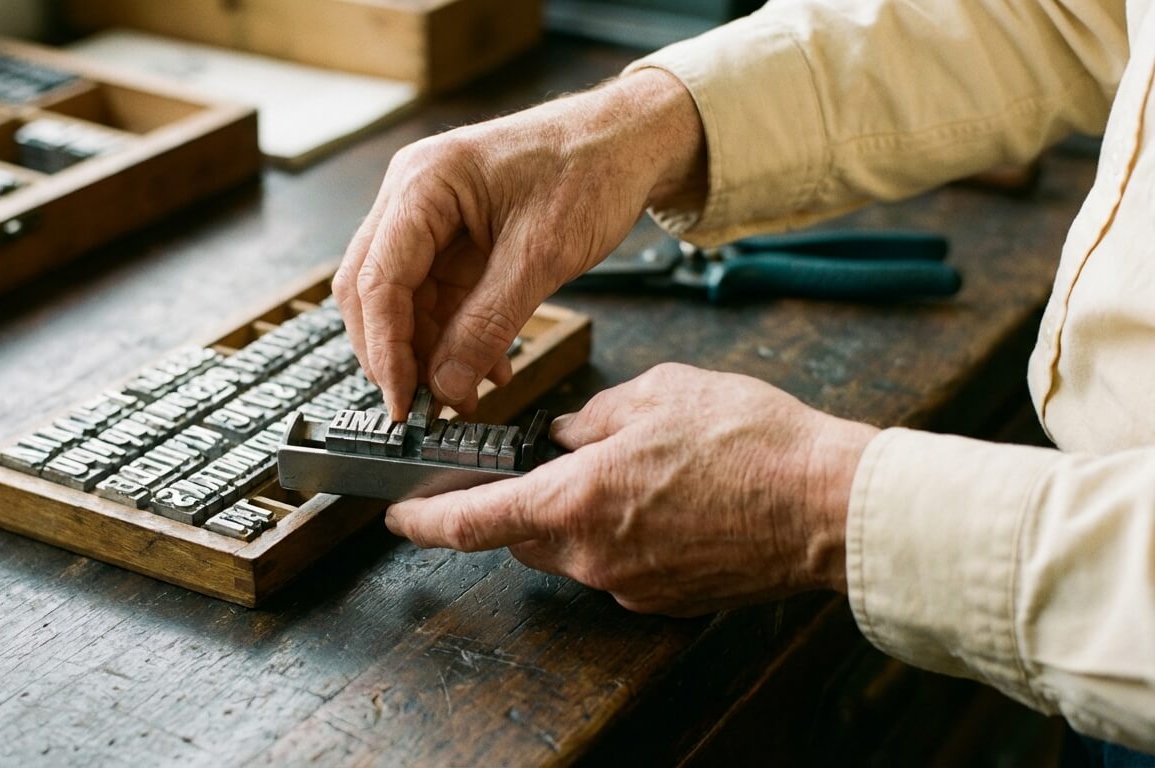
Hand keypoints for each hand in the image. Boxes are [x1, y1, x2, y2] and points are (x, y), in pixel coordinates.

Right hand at [334, 69, 705, 418]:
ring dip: (430, 353)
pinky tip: (488, 367)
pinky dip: (455, 337)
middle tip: (424, 407)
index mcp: (424, 183)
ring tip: (469, 394)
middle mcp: (412, 196)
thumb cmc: (592, 169)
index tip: (402, 402)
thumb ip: (488, 324)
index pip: (378, 280)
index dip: (385, 350)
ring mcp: (429, 217)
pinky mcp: (453, 237)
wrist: (628, 141)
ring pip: (403, 301)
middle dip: (397, 354)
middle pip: (373, 291)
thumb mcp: (543, 255)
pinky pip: (437, 297)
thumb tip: (446, 385)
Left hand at [384, 364, 879, 615]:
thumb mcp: (657, 395)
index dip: (425, 520)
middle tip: (559, 461)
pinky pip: (622, 564)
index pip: (473, 521)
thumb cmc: (750, 443)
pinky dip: (627, 533)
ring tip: (641, 469)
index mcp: (575, 501)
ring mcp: (631, 584)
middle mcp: (593, 555)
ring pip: (574, 549)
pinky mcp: (667, 598)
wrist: (827, 506)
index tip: (397, 517)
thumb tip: (568, 434)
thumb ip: (593, 416)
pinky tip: (672, 499)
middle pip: (524, 534)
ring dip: (582, 513)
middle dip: (525, 500)